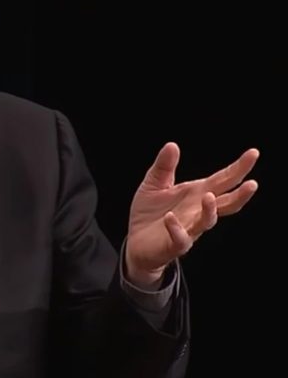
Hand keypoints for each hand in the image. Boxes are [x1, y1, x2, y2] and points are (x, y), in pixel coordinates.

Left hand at [125, 142, 258, 286]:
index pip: (223, 180)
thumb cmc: (149, 213)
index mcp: (196, 194)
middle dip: (241, 194)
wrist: (135, 243)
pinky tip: (170, 217)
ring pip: (207, 221)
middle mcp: (198, 211)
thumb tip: (172, 144)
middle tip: (252, 183)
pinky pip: (180, 238)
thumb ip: (164, 166)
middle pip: (226, 203)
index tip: (253, 153)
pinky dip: (176, 228)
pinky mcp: (174, 244)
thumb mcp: (154, 184)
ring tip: (209, 196)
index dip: (239, 168)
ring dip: (210, 210)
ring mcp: (189, 228)